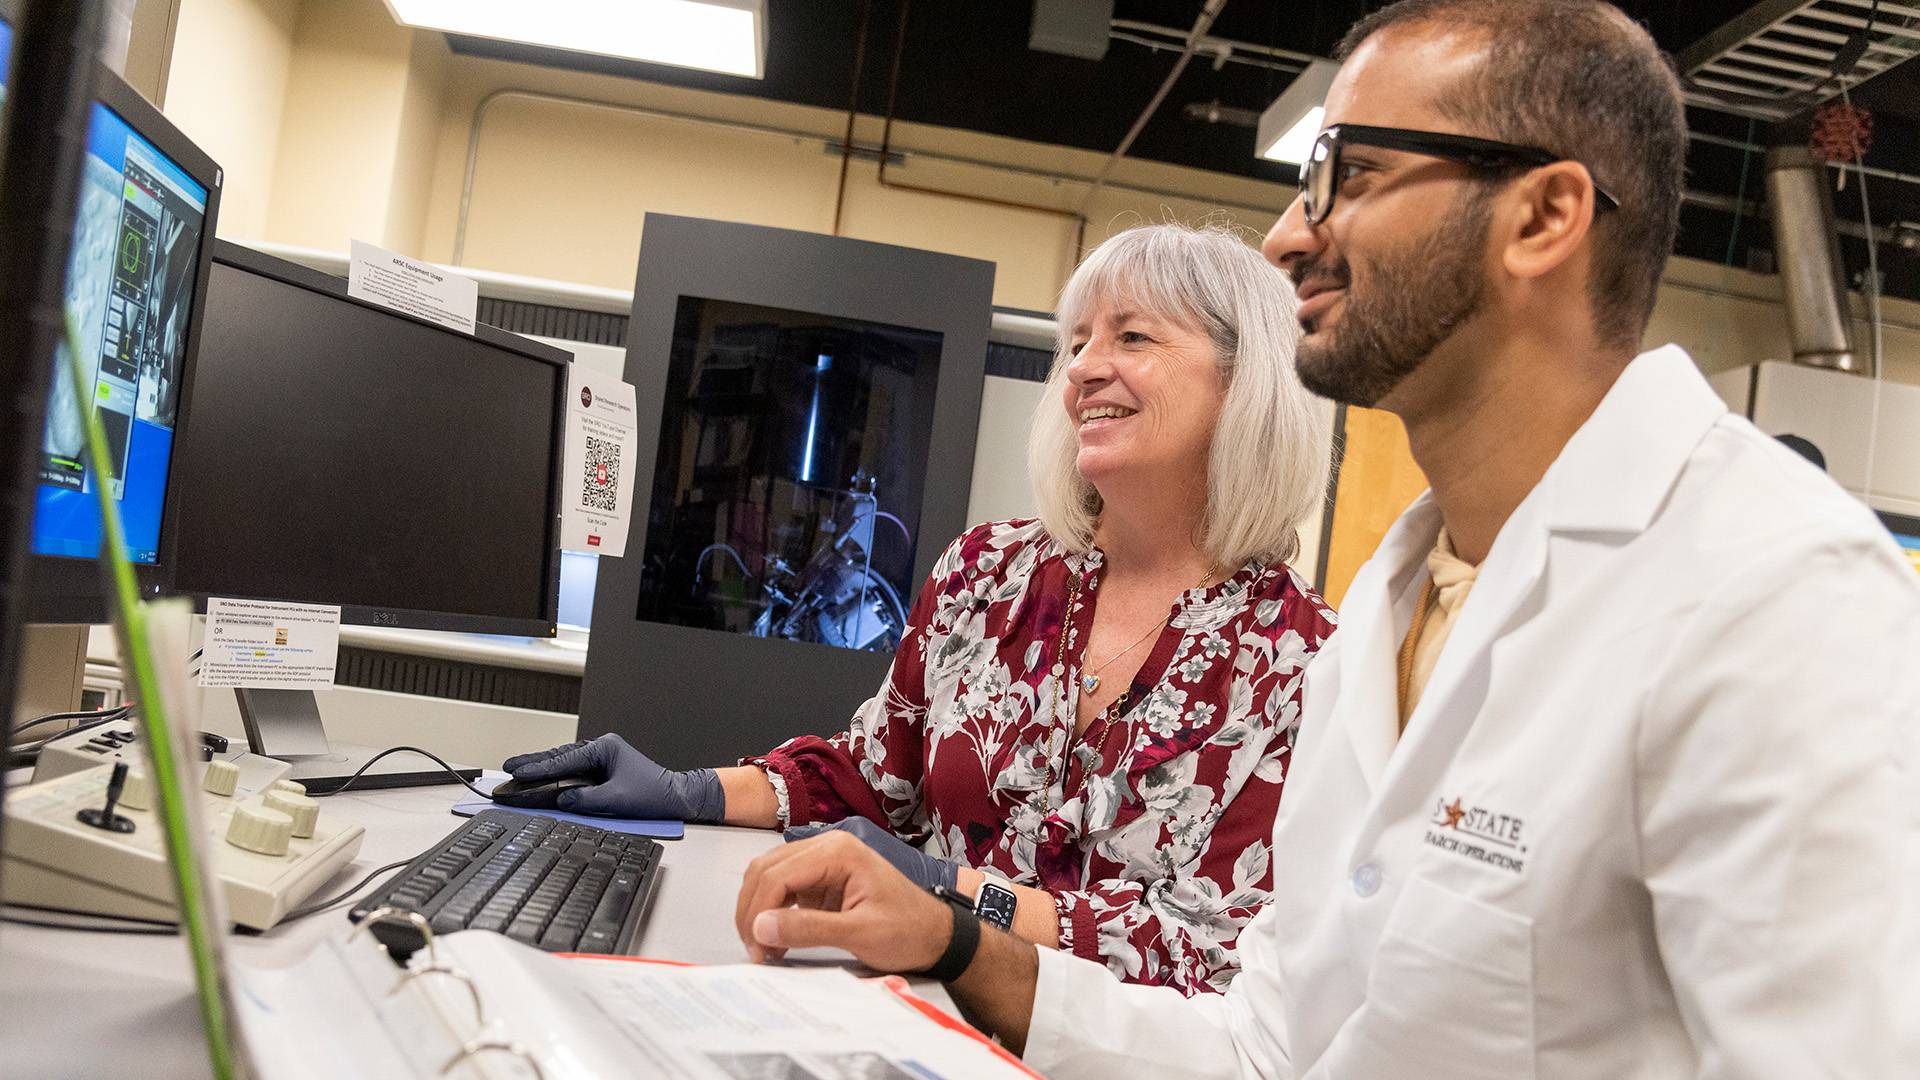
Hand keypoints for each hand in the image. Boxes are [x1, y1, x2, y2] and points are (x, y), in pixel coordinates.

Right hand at [502, 734, 724, 821]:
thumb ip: (585, 799)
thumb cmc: (653, 794)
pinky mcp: (602, 770)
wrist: (676, 797)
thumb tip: (562, 799)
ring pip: (565, 762)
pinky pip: (573, 771)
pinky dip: (556, 775)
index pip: (564, 760)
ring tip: (518, 772)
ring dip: (542, 769)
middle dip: (533, 764)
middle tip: (508, 769)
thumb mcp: (617, 800)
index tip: (517, 772)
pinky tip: (541, 779)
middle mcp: (602, 748)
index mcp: (605, 748)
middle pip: (560, 757)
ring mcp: (602, 758)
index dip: (538, 769)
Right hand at [736, 829, 953, 971]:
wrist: (935, 935)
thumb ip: (809, 929)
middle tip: (755, 951)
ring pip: (769, 877)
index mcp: (837, 852)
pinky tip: (776, 940)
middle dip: (753, 911)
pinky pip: (783, 889)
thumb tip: (761, 927)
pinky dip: (773, 913)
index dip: (758, 912)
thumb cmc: (907, 931)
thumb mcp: (860, 933)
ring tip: (764, 948)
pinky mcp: (821, 879)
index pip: (777, 874)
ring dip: (759, 911)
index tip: (758, 949)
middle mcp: (826, 847)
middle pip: (766, 870)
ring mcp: (823, 861)